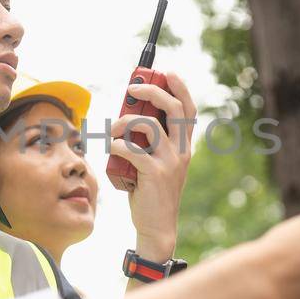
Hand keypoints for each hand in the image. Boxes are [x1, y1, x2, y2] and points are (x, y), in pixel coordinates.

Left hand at [109, 70, 197, 259]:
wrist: (156, 226)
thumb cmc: (150, 192)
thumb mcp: (156, 163)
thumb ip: (150, 143)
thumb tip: (128, 118)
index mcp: (184, 146)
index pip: (188, 110)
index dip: (180, 88)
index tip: (167, 72)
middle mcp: (181, 151)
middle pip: (173, 109)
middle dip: (152, 92)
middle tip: (133, 88)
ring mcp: (170, 162)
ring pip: (148, 126)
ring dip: (125, 121)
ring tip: (113, 128)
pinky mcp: (154, 173)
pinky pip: (131, 148)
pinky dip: (116, 144)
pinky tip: (110, 148)